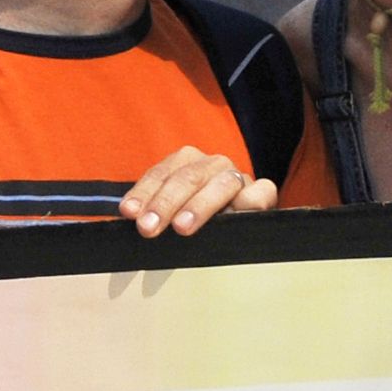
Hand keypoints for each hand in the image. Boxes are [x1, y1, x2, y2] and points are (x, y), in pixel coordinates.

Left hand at [119, 148, 275, 238]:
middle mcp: (212, 165)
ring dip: (200, 205)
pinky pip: (260, 192)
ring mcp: (238, 177)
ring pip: (221, 183)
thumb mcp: (170, 215)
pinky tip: (233, 218)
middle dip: (165, 203)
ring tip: (182, 227)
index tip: (129, 212)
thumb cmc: (194, 221)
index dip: (144, 192)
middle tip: (148, 227)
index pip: (161, 174)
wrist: (238, 226)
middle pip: (187, 177)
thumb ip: (151, 214)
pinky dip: (247, 203)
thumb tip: (128, 221)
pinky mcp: (262, 193)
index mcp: (187, 163)